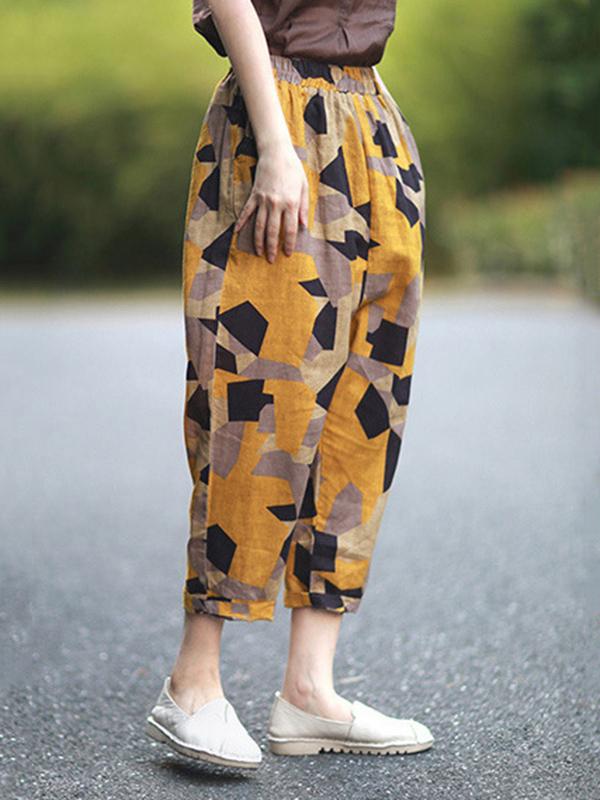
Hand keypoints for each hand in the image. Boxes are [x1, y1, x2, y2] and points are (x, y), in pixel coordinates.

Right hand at [233, 143, 308, 262]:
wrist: (276, 152)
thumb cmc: (293, 169)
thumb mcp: (304, 187)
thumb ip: (304, 208)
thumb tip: (304, 227)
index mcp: (291, 203)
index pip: (290, 230)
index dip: (288, 244)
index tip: (287, 254)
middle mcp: (276, 204)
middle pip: (272, 231)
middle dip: (272, 248)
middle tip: (271, 260)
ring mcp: (263, 200)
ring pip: (259, 225)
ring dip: (258, 241)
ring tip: (258, 253)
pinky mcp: (254, 195)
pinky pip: (247, 212)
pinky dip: (241, 223)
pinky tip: (237, 233)